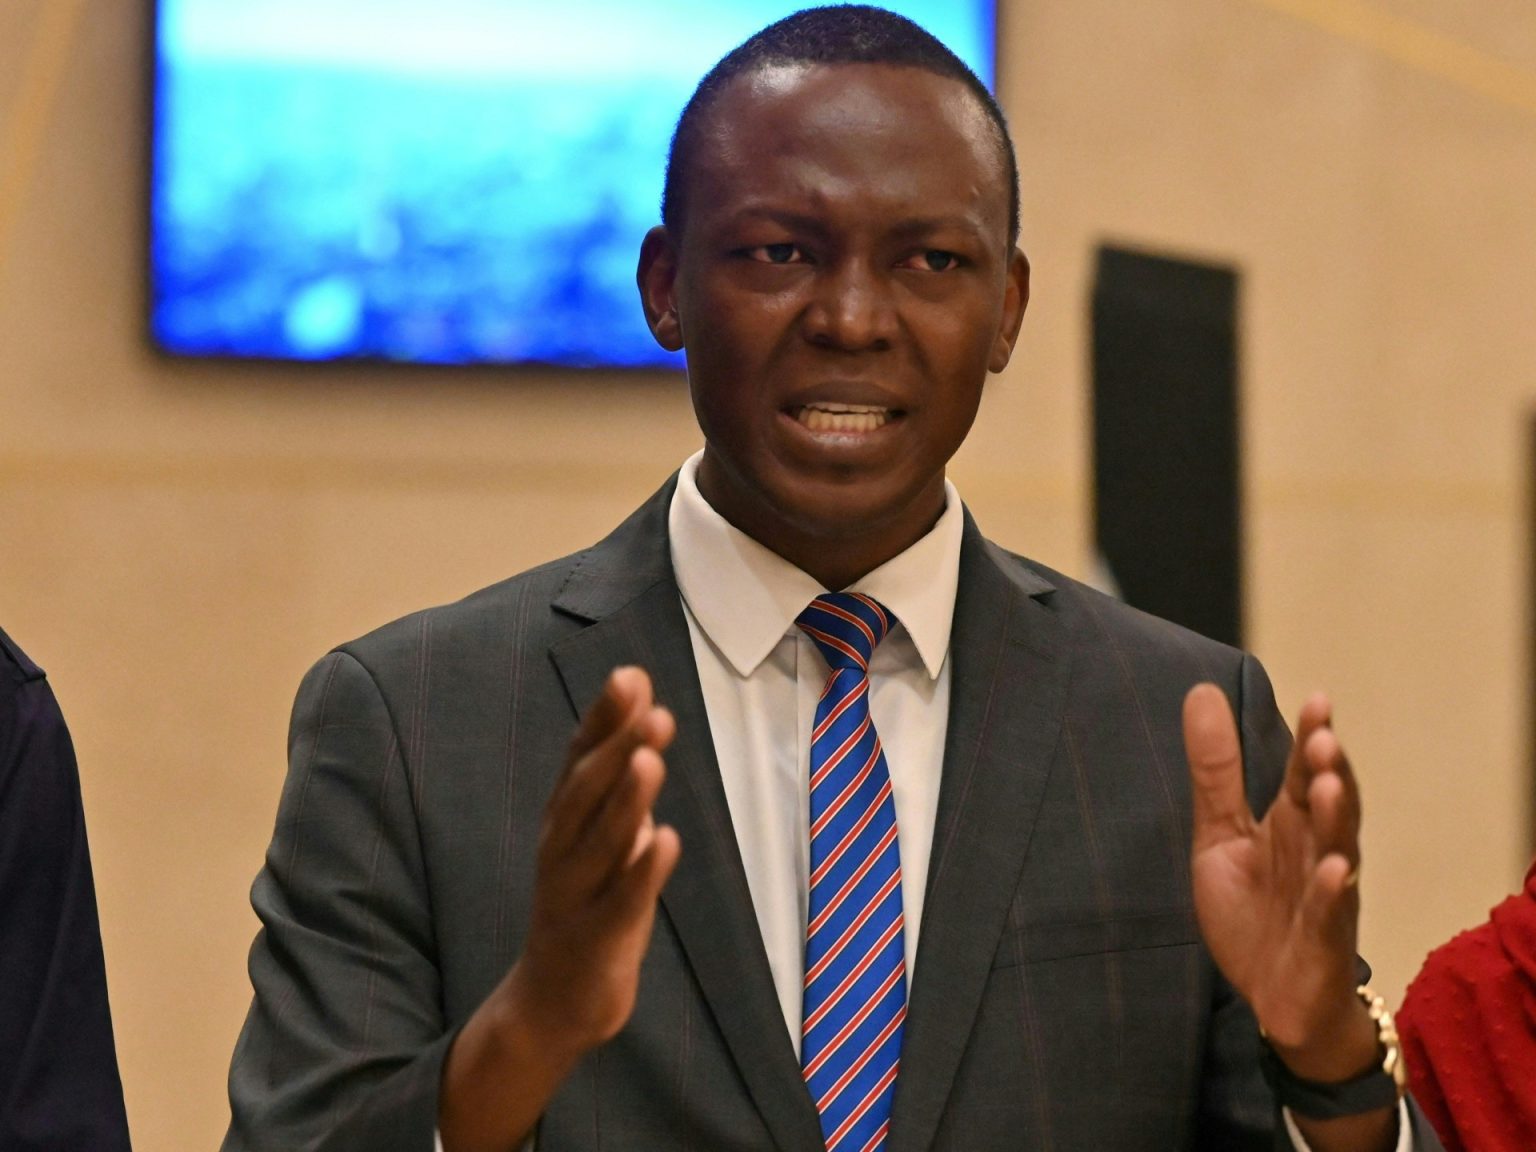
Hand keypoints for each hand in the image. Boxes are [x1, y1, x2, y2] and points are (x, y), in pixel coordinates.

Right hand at [440, 666, 680, 1151]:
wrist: (553, 1000)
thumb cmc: (588, 902)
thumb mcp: (602, 832)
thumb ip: (621, 775)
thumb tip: (646, 706)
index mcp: (562, 819)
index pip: (580, 759)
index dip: (603, 719)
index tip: (630, 676)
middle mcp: (560, 848)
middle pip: (587, 792)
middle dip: (616, 748)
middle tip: (650, 709)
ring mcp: (574, 894)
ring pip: (600, 841)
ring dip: (626, 799)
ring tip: (652, 759)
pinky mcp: (596, 938)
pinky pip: (621, 901)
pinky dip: (643, 872)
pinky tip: (666, 841)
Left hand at [1182, 684, 1376, 1081]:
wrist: (1273, 998)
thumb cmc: (1253, 911)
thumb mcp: (1220, 836)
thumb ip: (1215, 773)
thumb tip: (1201, 691)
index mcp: (1290, 825)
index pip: (1302, 773)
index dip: (1311, 738)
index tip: (1317, 699)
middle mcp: (1314, 852)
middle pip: (1326, 806)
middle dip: (1328, 772)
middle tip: (1323, 737)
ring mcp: (1323, 896)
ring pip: (1336, 851)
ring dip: (1335, 819)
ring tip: (1329, 785)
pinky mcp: (1321, 941)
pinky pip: (1329, 913)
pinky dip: (1333, 891)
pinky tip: (1336, 869)